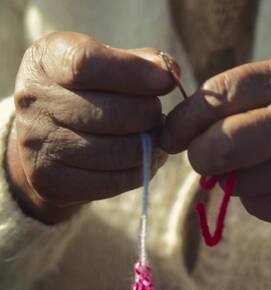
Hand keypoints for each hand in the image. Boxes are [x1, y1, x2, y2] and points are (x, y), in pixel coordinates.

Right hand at [6, 32, 174, 223]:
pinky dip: (141, 170)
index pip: (87, 64)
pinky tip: (143, 158)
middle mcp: (33, 100)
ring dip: (149, 145)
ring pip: (119, 151)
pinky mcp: (49, 180)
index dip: (133, 73)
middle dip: (149, 114)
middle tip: (156, 114)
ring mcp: (38, 143)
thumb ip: (140, 61)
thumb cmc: (90, 89)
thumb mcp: (108, 62)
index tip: (165, 82)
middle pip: (112, 113)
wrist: (49, 135)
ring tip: (153, 136)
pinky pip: (114, 181)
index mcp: (46, 60)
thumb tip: (169, 71)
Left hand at [162, 57, 270, 229]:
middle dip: (201, 156)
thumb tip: (185, 135)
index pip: (219, 94)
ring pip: (239, 183)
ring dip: (239, 179)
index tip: (172, 133)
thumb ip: (245, 100)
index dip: (185, 118)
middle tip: (206, 157)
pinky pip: (260, 206)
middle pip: (222, 145)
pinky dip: (261, 199)